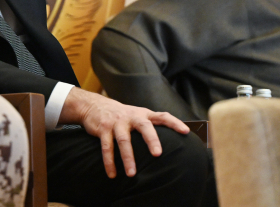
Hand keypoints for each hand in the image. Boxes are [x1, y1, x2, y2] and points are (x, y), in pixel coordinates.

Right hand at [61, 88, 188, 178]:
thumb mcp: (137, 115)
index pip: (162, 116)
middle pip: (144, 127)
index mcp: (143, 114)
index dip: (175, 123)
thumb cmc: (122, 115)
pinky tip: (112, 174)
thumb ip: (150, 124)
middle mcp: (131, 116)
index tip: (186, 132)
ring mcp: (117, 122)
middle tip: (157, 154)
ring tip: (132, 174)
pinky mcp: (103, 129)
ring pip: (123, 140)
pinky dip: (109, 161)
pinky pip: (107, 147)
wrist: (93, 105)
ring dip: (128, 158)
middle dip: (151, 140)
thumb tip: (172, 141)